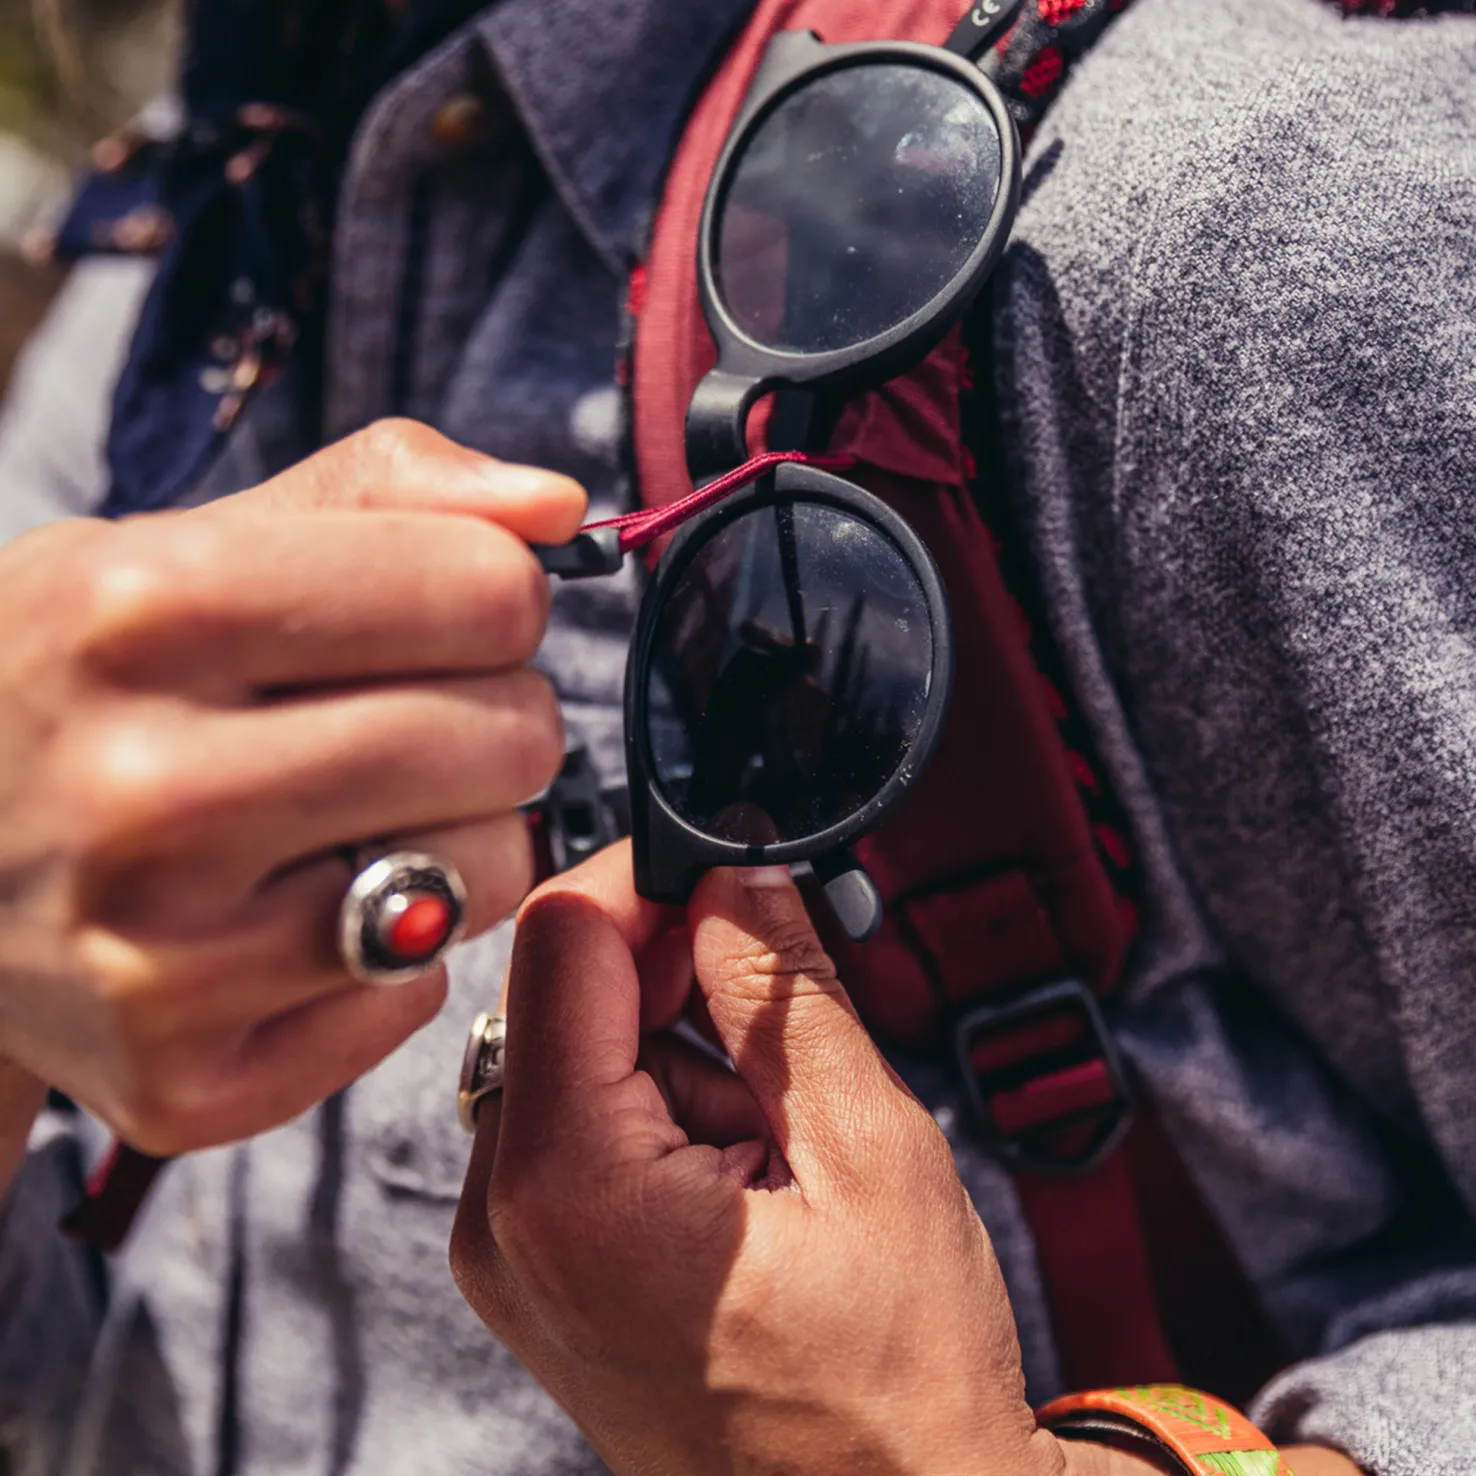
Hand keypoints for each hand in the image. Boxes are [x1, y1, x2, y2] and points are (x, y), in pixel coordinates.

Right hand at [0, 419, 583, 1156]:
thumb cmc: (89, 683)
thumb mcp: (189, 542)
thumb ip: (386, 488)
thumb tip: (560, 506)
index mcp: (144, 609)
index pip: (487, 593)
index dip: (496, 597)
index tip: (449, 615)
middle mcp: (143, 790)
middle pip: (509, 738)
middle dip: (498, 716)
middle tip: (420, 720)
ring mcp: (156, 957)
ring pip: (490, 873)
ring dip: (462, 834)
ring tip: (360, 815)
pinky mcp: (182, 1081)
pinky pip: (416, 994)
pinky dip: (390, 951)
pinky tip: (298, 913)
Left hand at [452, 844, 1069, 1475]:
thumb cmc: (892, 1397)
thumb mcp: (871, 1157)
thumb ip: (785, 993)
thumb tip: (737, 879)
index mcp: (570, 1189)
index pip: (565, 942)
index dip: (651, 879)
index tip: (729, 868)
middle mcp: (504, 1224)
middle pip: (561, 995)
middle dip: (676, 978)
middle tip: (783, 1034)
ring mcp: (511, 1255)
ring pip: (574, 1053)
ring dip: (679, 1055)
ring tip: (778, 1148)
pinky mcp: (537, 1269)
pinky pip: (577, 1124)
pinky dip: (659, 1113)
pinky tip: (741, 1179)